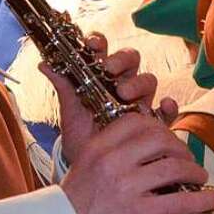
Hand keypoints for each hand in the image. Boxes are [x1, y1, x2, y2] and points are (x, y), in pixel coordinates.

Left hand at [41, 35, 156, 161]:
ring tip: (125, 94)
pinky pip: (167, 112)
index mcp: (101, 78)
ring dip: (138, 82)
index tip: (92, 45)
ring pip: (148, 80)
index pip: (103, 52)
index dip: (99, 43)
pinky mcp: (153, 123)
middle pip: (130, 60)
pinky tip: (165, 105)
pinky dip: (168, 106)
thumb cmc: (82, 139)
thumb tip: (44, 63)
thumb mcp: (70, 115)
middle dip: (121, 60)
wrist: (92, 171)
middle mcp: (123, 85)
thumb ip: (63, 88)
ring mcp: (140, 102)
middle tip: (109, 70)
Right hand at [61, 112, 213, 213]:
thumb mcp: (83, 169)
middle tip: (186, 158)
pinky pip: (180, 200)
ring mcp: (128, 186)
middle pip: (161, 139)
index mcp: (98, 147)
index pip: (137, 121)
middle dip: (180, 147)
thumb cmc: (72, 210)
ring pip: (174, 166)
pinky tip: (213, 198)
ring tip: (198, 177)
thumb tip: (144, 150)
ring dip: (194, 170)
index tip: (166, 138)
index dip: (158, 127)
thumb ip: (109, 154)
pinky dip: (203, 199)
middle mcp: (113, 161)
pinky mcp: (140, 213)